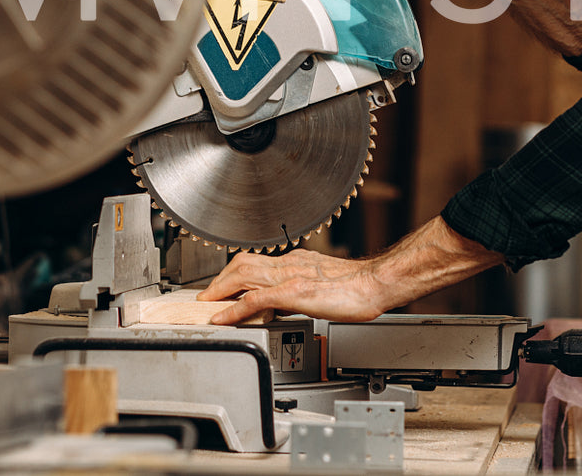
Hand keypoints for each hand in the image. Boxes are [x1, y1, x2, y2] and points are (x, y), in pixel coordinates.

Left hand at [196, 217, 502, 324]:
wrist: (377, 283)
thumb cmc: (358, 286)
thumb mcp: (322, 283)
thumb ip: (300, 288)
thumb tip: (283, 300)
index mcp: (295, 261)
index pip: (254, 262)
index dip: (230, 274)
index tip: (218, 287)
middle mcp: (289, 264)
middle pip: (241, 264)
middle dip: (218, 280)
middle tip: (204, 297)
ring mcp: (291, 277)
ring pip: (243, 275)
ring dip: (220, 290)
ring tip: (206, 305)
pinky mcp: (296, 292)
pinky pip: (256, 299)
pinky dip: (235, 309)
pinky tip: (223, 319)